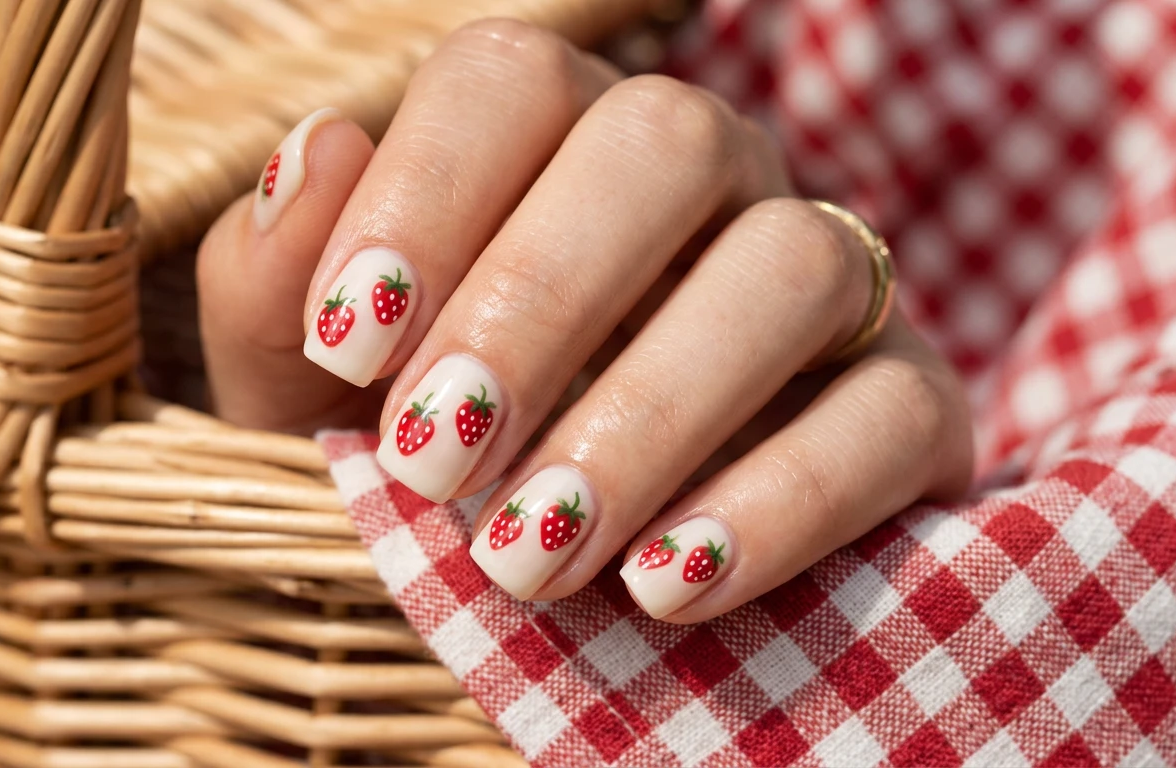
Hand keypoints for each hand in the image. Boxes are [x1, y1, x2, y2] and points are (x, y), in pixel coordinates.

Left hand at [197, 19, 972, 621]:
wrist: (558, 593)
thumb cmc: (416, 461)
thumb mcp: (301, 395)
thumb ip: (272, 285)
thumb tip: (316, 151)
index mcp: (549, 146)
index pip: (510, 80)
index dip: (424, 194)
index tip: (348, 346)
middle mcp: (700, 180)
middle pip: (663, 142)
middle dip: (539, 301)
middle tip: (436, 459)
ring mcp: (819, 280)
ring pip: (791, 264)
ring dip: (650, 414)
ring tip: (532, 554)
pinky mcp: (903, 405)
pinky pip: (888, 413)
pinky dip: (783, 501)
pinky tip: (666, 586)